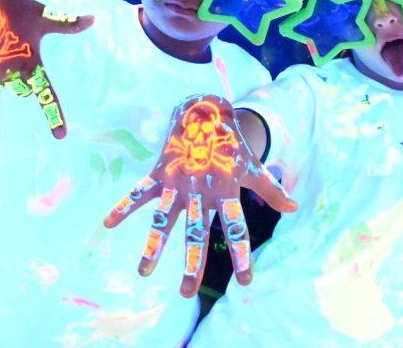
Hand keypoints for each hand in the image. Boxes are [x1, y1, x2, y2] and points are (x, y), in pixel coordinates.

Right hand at [0, 0, 91, 137]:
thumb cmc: (13, 6)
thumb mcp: (42, 15)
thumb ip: (67, 24)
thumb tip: (94, 19)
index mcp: (31, 62)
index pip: (46, 94)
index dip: (54, 115)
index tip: (61, 136)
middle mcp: (10, 73)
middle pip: (22, 89)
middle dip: (22, 78)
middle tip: (15, 47)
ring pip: (2, 88)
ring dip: (2, 76)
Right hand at [103, 94, 297, 297]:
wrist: (205, 109)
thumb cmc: (230, 143)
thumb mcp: (251, 165)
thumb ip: (269, 189)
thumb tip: (294, 207)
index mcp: (225, 190)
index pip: (236, 227)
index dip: (241, 253)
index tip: (246, 280)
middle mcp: (200, 190)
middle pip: (196, 232)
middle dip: (192, 262)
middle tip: (187, 293)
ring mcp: (177, 182)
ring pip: (165, 219)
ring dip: (154, 245)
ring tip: (144, 273)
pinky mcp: (160, 173)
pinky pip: (139, 193)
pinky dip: (124, 206)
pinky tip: (107, 225)